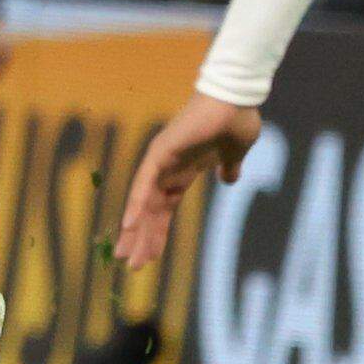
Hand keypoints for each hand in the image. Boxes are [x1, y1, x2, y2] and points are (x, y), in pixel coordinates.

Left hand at [115, 91, 260, 267]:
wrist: (236, 98)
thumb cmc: (236, 120)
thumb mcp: (235, 154)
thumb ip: (229, 167)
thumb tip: (229, 179)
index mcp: (183, 172)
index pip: (164, 210)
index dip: (157, 233)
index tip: (150, 257)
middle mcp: (167, 169)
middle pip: (150, 212)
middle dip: (141, 239)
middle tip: (131, 266)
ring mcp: (161, 160)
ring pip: (143, 202)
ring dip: (135, 230)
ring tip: (126, 256)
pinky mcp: (160, 151)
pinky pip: (145, 183)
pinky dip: (137, 204)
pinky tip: (130, 226)